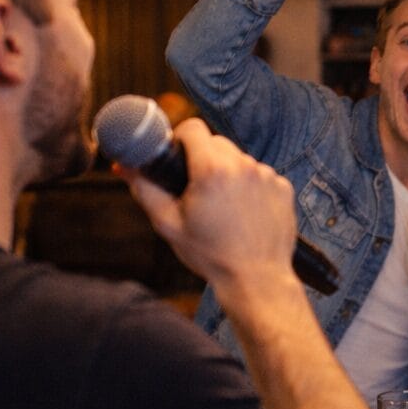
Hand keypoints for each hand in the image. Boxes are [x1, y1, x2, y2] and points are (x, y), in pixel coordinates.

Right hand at [117, 118, 297, 291]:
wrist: (256, 280)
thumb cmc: (210, 255)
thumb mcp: (168, 224)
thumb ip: (144, 189)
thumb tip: (123, 167)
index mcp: (213, 170)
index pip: (193, 128)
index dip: (180, 138)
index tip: (177, 156)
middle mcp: (243, 166)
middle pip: (217, 143)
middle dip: (203, 158)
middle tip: (196, 187)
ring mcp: (267, 176)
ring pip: (239, 160)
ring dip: (228, 174)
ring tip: (222, 207)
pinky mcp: (283, 188)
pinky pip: (260, 176)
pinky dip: (250, 188)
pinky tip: (244, 214)